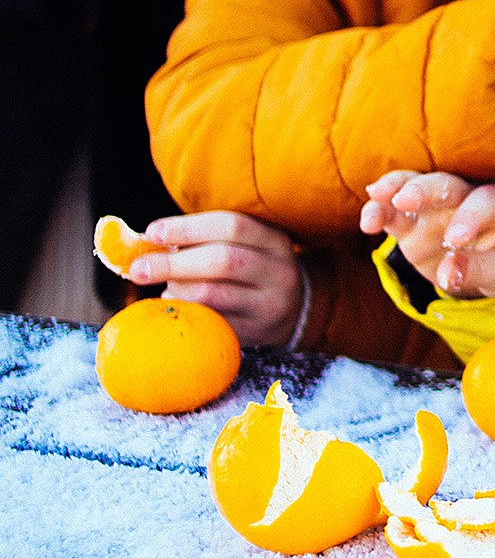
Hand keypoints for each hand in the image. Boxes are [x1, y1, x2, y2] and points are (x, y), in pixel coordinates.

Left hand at [126, 212, 301, 346]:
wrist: (293, 311)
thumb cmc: (250, 271)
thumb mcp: (243, 246)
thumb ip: (204, 240)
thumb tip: (146, 240)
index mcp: (274, 239)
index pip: (232, 225)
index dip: (187, 227)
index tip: (152, 233)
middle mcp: (278, 270)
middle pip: (222, 261)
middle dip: (173, 263)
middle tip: (138, 269)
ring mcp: (269, 304)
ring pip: (213, 294)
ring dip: (177, 289)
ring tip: (167, 287)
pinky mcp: (255, 332)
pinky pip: (210, 323)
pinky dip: (185, 311)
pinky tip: (178, 305)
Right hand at [361, 171, 494, 298]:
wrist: (492, 263)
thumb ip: (478, 271)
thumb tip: (447, 275)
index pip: (484, 203)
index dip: (469, 219)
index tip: (455, 240)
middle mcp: (466, 194)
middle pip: (445, 184)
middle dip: (424, 189)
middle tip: (404, 199)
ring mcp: (435, 205)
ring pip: (412, 186)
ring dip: (392, 189)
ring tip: (376, 197)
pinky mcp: (411, 222)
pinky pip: (392, 211)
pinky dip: (378, 211)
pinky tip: (368, 221)